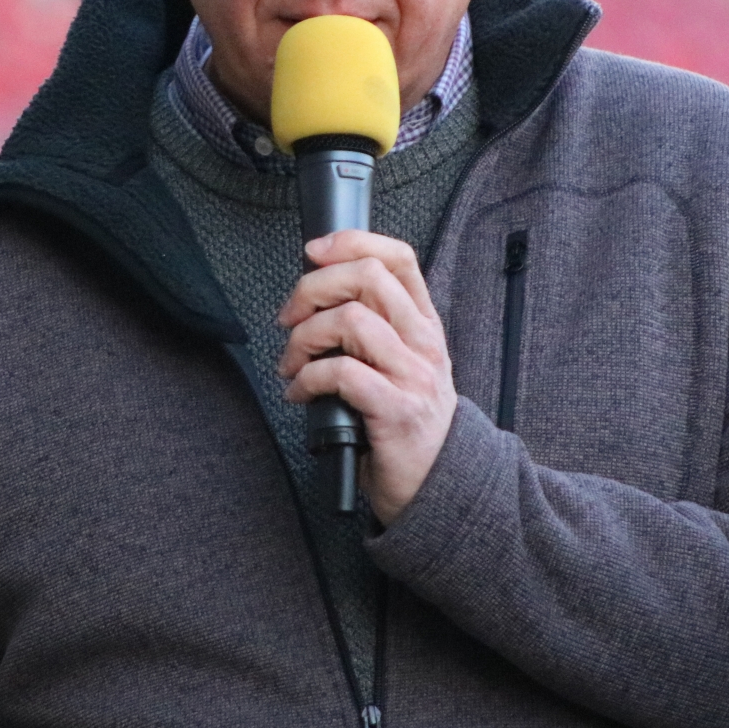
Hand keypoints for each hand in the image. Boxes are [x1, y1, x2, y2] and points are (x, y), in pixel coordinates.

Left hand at [276, 230, 457, 524]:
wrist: (439, 485)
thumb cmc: (406, 421)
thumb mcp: (401, 362)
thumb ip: (373, 326)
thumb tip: (314, 295)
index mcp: (423, 324)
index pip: (398, 258)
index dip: (351, 242)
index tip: (313, 251)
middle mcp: (423, 342)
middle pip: (367, 277)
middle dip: (313, 288)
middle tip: (289, 317)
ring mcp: (413, 375)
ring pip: (351, 320)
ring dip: (304, 339)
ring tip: (292, 364)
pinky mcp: (395, 411)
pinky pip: (341, 373)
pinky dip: (307, 379)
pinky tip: (300, 394)